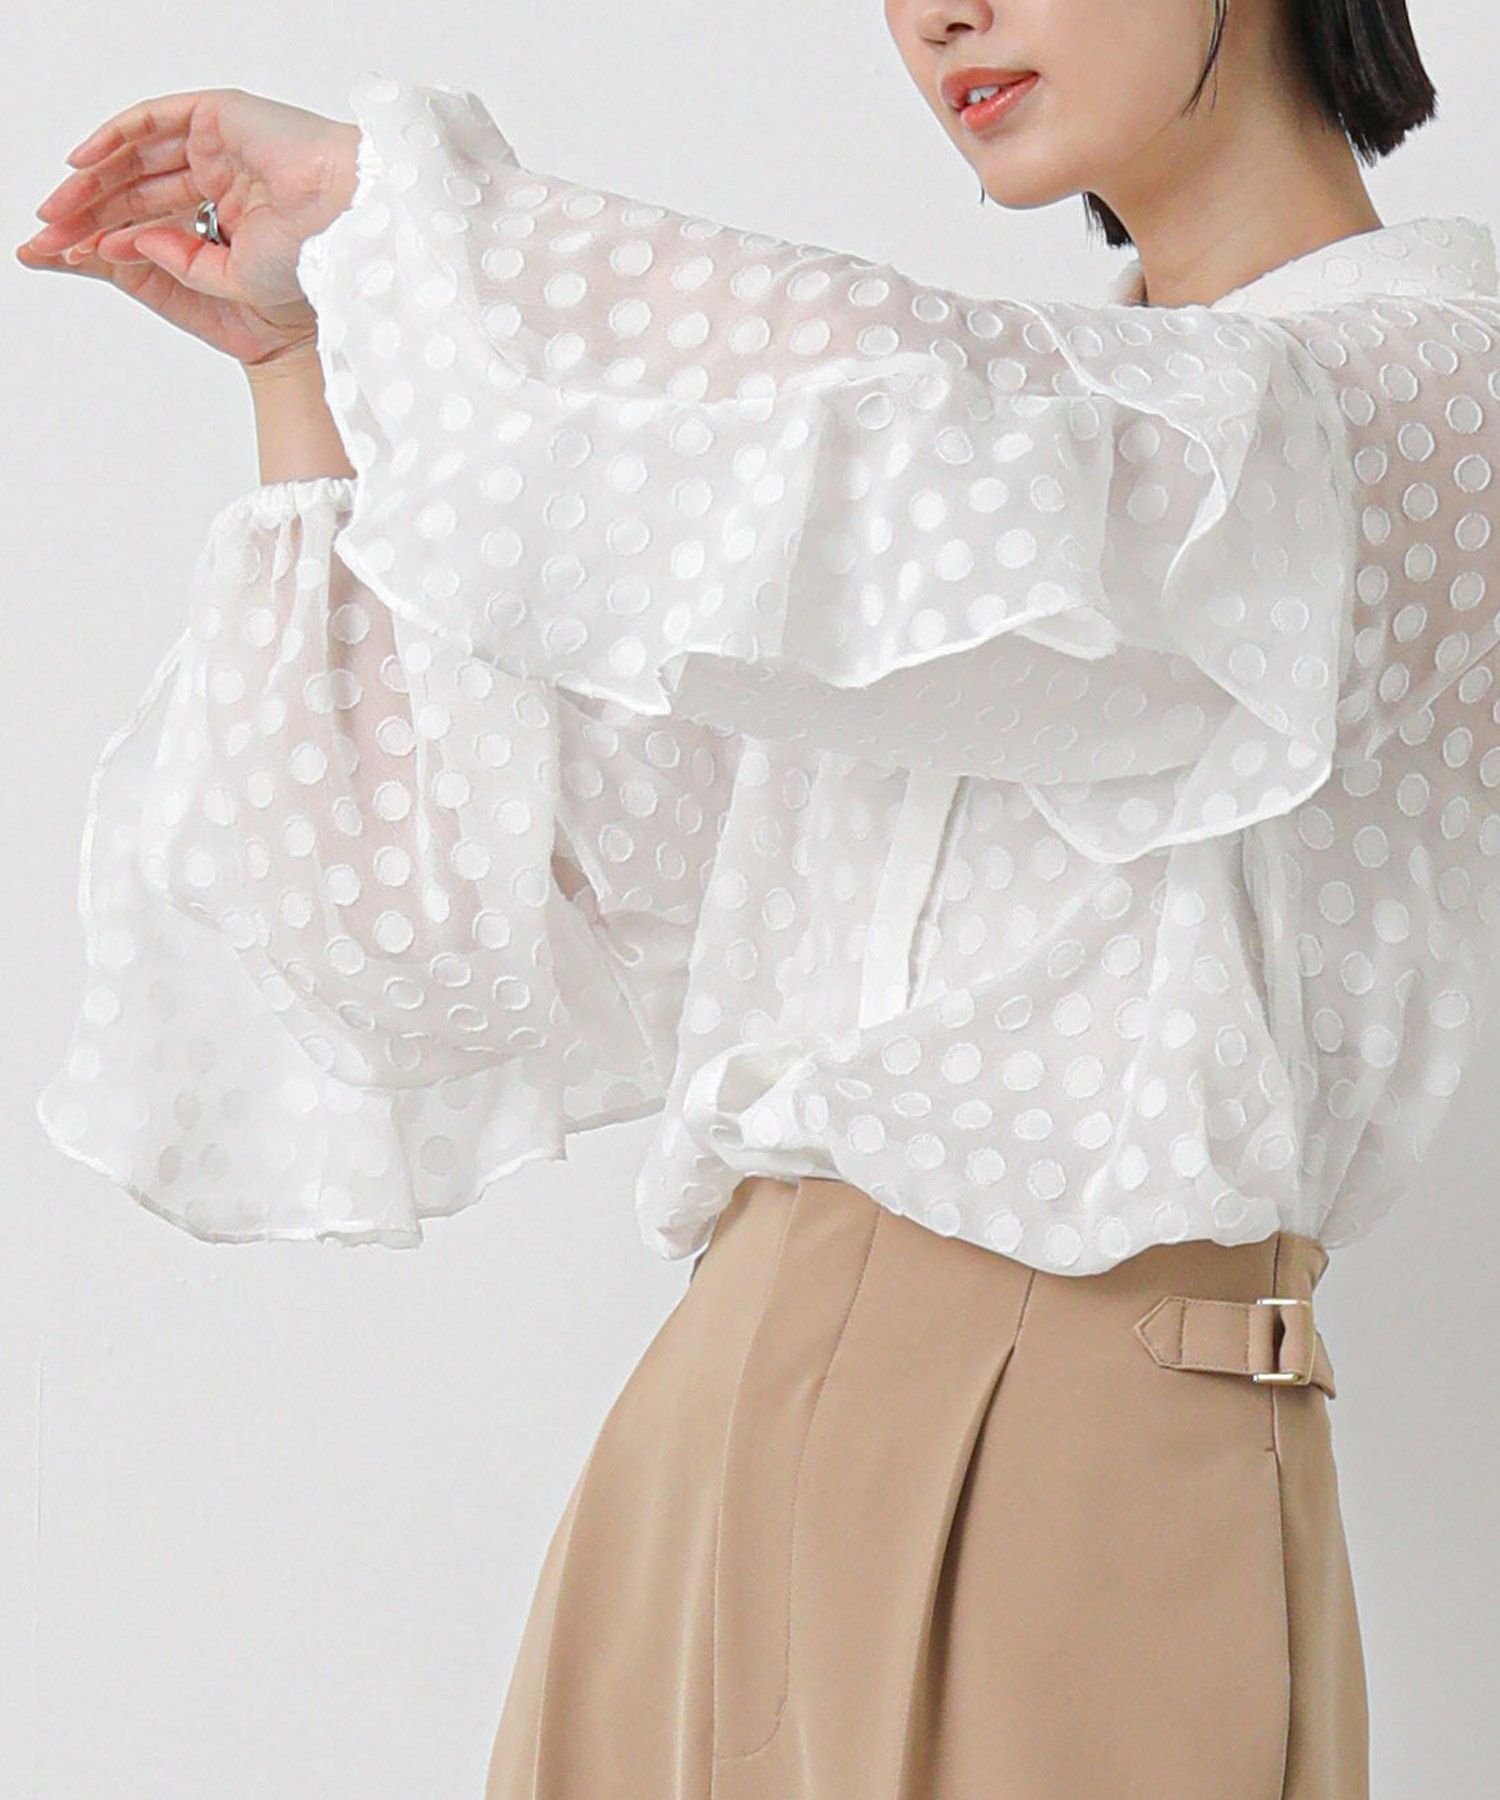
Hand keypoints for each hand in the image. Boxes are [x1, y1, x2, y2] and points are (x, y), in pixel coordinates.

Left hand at [16, 87, 360, 371]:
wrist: (344, 237)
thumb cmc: (309, 264)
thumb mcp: (224, 280)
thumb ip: (174, 263)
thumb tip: (124, 242)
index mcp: (235, 214)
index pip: (157, 219)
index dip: (110, 234)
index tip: (70, 253)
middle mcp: (225, 174)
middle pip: (140, 187)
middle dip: (92, 208)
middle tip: (51, 230)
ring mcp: (220, 142)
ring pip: (139, 155)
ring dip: (95, 179)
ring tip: (59, 205)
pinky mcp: (218, 114)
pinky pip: (151, 121)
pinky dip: (113, 137)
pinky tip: (83, 164)